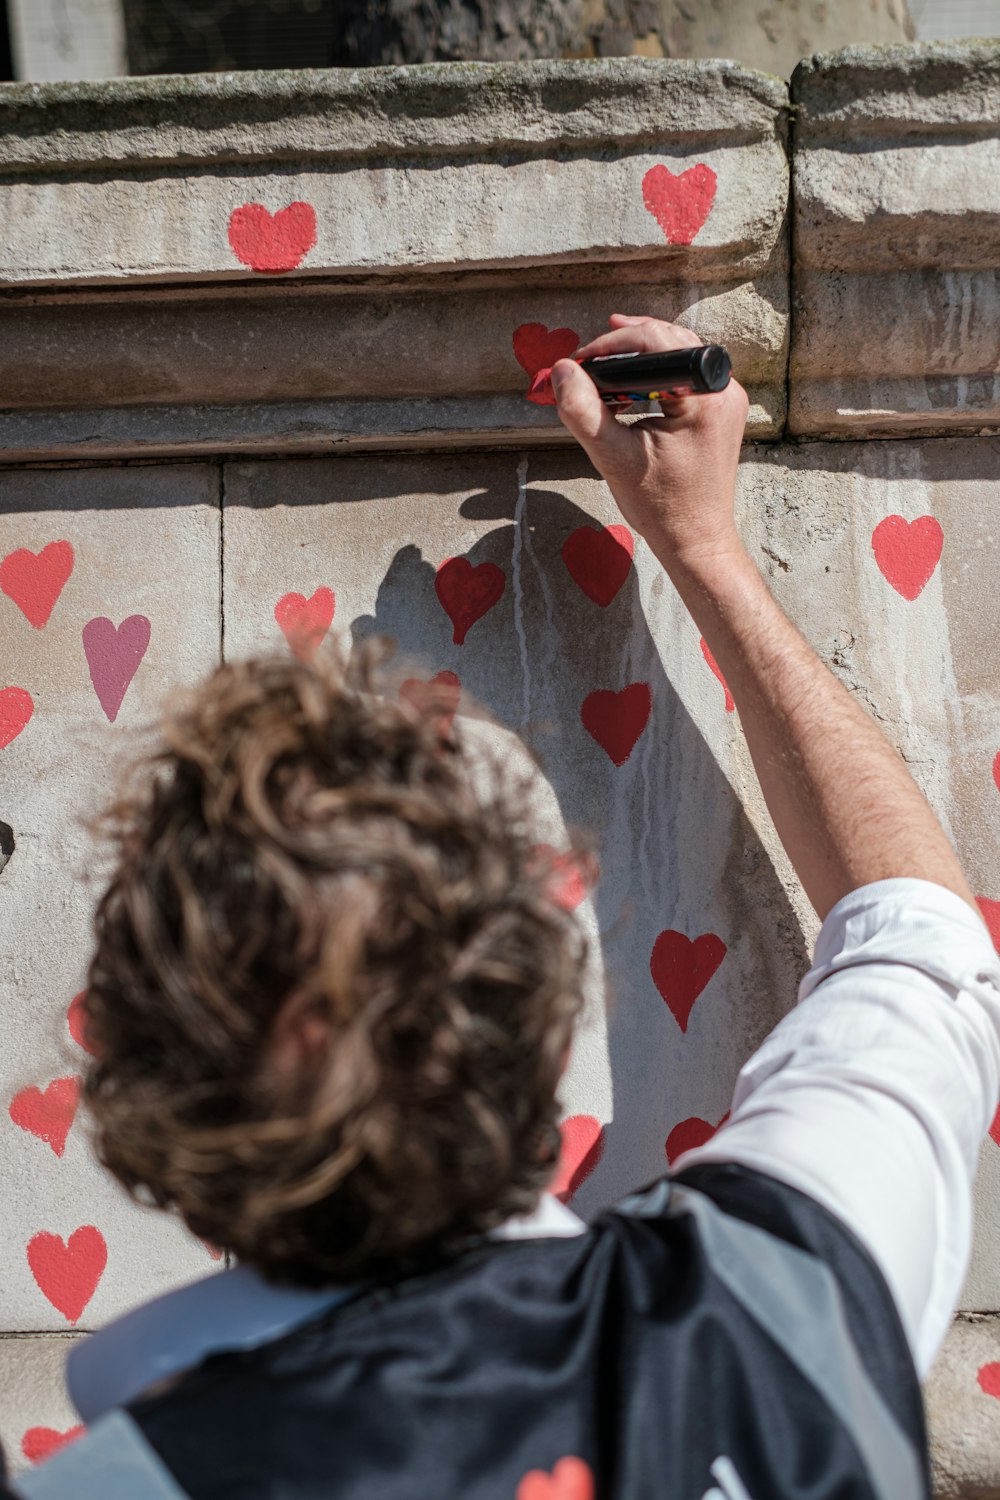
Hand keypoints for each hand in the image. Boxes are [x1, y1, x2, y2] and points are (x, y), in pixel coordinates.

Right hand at [551, 314, 749, 568]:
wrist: (695, 540)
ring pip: (679, 354)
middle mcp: (724, 390)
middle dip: (625, 344)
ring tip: (604, 363)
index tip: (580, 362)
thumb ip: (583, 411)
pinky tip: (632, 384)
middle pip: (670, 340)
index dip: (611, 345)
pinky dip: (657, 374)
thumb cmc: (661, 506)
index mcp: (704, 396)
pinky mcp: (721, 411)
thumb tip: (561, 371)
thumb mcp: (612, 458)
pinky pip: (687, 375)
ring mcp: (727, 399)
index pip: (655, 342)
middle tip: (588, 358)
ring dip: (641, 355)